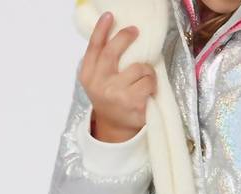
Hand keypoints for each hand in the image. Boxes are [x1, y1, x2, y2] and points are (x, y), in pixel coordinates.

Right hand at [80, 12, 156, 143]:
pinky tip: (147, 91)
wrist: (115, 129)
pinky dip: (152, 83)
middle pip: (113, 53)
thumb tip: (114, 33)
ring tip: (142, 78)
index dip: (101, 30)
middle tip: (134, 31)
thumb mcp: (97, 80)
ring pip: (139, 68)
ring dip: (146, 69)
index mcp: (89, 76)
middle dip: (125, 37)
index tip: (109, 16)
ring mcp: (117, 96)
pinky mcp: (134, 104)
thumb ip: (101, 61)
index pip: (94, 49)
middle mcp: (100, 86)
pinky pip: (149, 82)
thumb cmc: (109, 98)